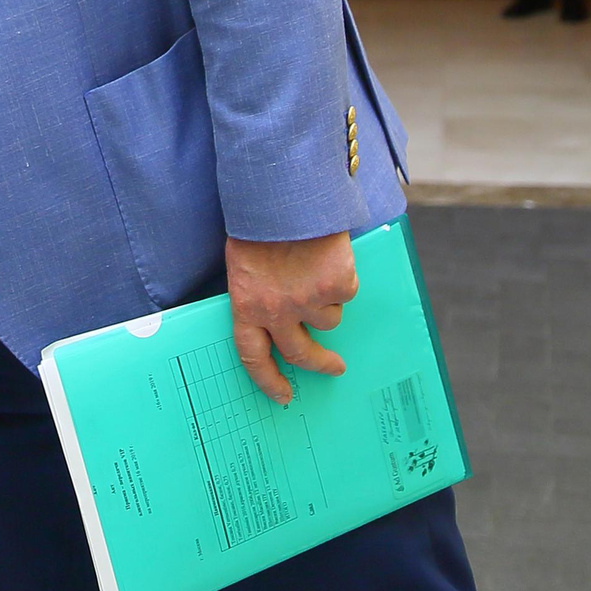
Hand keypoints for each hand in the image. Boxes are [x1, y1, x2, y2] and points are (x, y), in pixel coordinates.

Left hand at [224, 231, 356, 404]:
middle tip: (334, 367)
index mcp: (246, 305)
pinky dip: (341, 279)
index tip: (283, 395)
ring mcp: (309, 301)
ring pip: (328, 320)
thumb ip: (259, 298)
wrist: (285, 194)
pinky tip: (327, 257)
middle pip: (301, 353)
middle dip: (320, 364)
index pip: (252, 356)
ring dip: (325, 301)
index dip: (267, 379)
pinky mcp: (337, 286)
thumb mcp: (245, 267)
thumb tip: (280, 327)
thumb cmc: (260, 227)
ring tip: (312, 268)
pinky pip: (345, 294)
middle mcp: (277, 310)